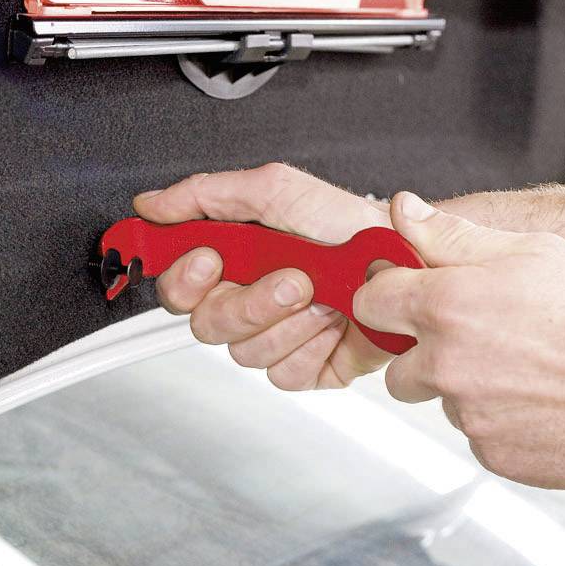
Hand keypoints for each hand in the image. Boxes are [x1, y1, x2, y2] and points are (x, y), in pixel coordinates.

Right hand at [133, 163, 394, 390]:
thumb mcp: (278, 191)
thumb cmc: (351, 226)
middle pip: (206, 323)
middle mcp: (247, 299)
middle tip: (292, 276)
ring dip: (288, 322)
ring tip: (325, 294)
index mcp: (233, 260)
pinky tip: (333, 324)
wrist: (411, 263)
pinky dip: (312, 348)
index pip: (176, 283)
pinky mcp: (304, 367)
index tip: (210, 260)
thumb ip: (207, 194)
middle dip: (250, 301)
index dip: (184, 278)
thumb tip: (153, 204)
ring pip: (244, 352)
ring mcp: (275, 336)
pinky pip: (283, 374)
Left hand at [355, 192, 564, 488]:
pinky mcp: (490, 453)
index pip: (370, 301)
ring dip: (467, 390)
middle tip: (484, 343)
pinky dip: (500, 422)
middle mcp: (444, 364)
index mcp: (445, 305)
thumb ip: (452, 236)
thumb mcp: (530, 251)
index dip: (387, 298)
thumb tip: (403, 210)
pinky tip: (542, 404)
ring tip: (526, 373)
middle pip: (397, 366)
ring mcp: (465, 414)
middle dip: (426, 356)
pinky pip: (477, 434)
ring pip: (442, 400)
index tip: (406, 300)